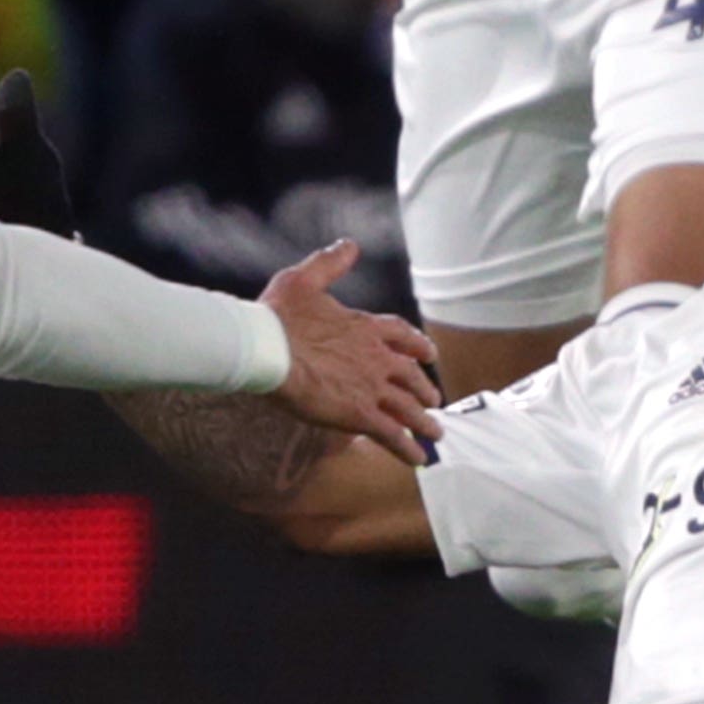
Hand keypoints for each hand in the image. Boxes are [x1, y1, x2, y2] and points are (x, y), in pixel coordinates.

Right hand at [264, 241, 444, 461]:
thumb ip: (330, 263)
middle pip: (411, 376)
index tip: (429, 355)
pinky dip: (408, 448)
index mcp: (365, 326)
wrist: (268, 347)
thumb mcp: (305, 278)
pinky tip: (418, 459)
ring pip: (408, 407)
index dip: (418, 346)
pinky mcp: (360, 414)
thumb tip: (349, 244)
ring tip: (435, 434)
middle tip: (434, 401)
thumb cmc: (279, 315)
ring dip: (424, 422)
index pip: (402, 335)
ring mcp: (371, 387)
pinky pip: (392, 434)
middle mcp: (376, 357)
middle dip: (424, 389)